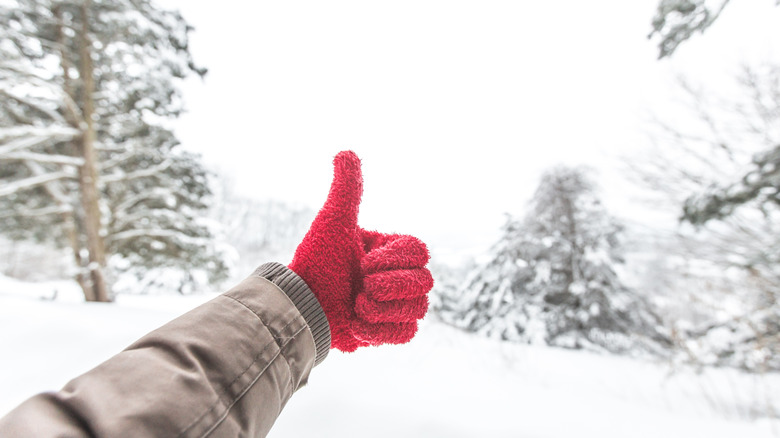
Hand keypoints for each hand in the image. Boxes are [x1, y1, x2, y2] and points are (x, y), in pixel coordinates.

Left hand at [289, 151, 432, 351]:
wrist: (298, 305)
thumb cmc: (316, 262)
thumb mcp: (333, 223)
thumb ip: (346, 190)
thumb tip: (346, 152)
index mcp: (391, 250)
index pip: (419, 252)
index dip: (394, 260)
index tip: (364, 261)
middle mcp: (398, 276)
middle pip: (424, 282)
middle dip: (389, 285)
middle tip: (361, 286)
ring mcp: (394, 305)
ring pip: (418, 309)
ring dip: (383, 309)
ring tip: (356, 305)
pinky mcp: (387, 331)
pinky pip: (406, 333)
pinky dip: (381, 331)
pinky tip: (356, 323)